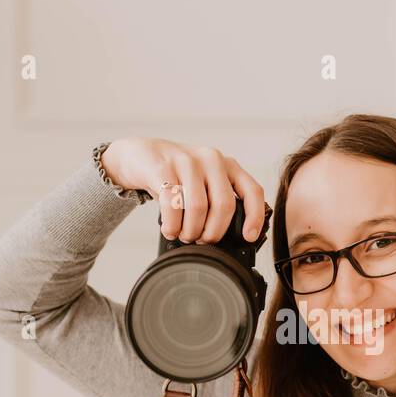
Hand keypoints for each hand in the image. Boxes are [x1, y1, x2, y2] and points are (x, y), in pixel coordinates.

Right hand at [100, 137, 268, 243]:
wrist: (140, 156)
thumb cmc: (177, 176)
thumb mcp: (204, 183)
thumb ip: (218, 200)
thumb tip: (230, 237)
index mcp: (228, 165)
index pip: (252, 191)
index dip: (255, 217)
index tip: (248, 237)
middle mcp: (211, 160)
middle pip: (224, 206)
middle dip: (213, 232)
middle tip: (202, 240)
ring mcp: (187, 161)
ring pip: (198, 208)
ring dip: (190, 231)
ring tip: (184, 235)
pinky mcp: (163, 167)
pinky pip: (173, 205)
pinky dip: (172, 225)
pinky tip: (169, 229)